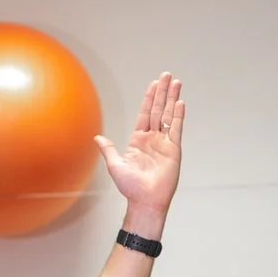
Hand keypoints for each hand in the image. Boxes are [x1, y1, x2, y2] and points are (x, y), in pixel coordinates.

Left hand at [94, 73, 183, 217]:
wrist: (144, 201)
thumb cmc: (130, 187)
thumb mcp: (114, 165)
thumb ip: (108, 149)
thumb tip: (97, 138)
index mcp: (138, 140)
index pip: (145, 114)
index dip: (150, 98)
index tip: (154, 84)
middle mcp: (153, 139)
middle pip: (159, 110)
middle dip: (163, 92)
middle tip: (168, 75)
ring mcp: (164, 143)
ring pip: (169, 116)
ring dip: (172, 99)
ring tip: (177, 83)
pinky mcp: (173, 150)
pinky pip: (176, 129)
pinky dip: (178, 116)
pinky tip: (180, 103)